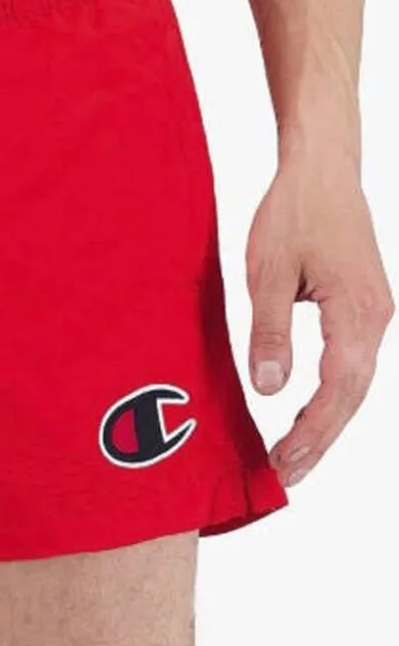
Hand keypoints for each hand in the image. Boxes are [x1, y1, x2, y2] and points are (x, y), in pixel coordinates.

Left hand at [246, 152, 392, 485]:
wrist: (322, 170)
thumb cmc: (293, 213)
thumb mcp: (268, 272)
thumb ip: (269, 331)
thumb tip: (270, 389)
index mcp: (358, 313)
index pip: (338, 391)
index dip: (311, 433)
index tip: (283, 464)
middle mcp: (376, 319)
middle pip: (352, 395)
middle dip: (320, 438)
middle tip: (287, 474)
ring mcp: (375, 313)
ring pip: (355, 382)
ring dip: (326, 419)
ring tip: (294, 454)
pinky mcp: (363, 306)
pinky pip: (352, 361)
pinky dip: (332, 392)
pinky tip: (309, 409)